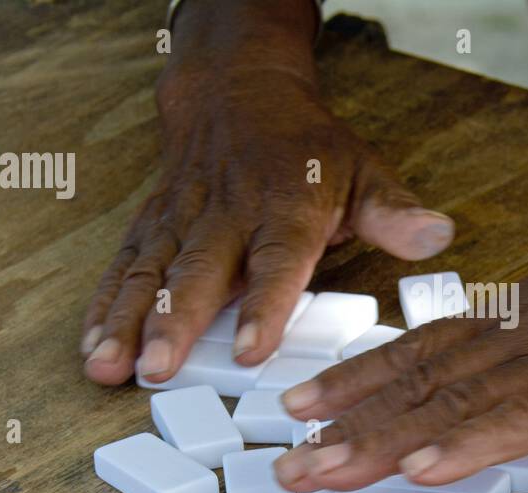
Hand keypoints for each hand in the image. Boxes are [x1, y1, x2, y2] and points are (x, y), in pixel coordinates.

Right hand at [80, 58, 452, 384]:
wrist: (238, 89)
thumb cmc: (310, 149)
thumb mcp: (363, 171)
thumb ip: (394, 213)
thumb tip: (438, 236)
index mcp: (287, 208)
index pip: (276, 261)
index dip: (264, 306)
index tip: (252, 351)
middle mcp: (228, 214)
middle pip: (197, 271)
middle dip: (174, 321)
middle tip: (157, 369)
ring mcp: (183, 218)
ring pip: (148, 269)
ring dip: (125, 319)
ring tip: (106, 367)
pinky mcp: (153, 222)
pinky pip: (123, 262)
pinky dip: (102, 303)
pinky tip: (89, 343)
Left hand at [272, 245, 527, 491]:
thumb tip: (499, 395)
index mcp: (526, 313)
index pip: (426, 346)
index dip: (361, 376)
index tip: (309, 403)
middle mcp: (527, 328)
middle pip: (421, 376)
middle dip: (347, 418)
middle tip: (289, 453)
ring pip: (452, 400)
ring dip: (380, 437)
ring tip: (322, 468)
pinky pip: (519, 420)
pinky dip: (465, 444)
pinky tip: (419, 466)